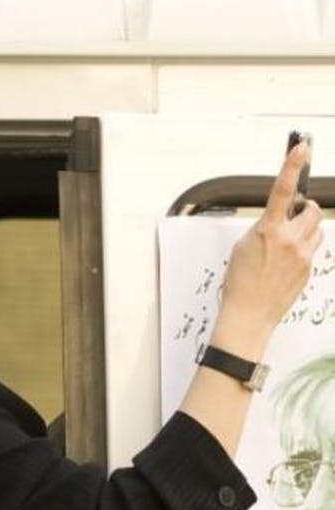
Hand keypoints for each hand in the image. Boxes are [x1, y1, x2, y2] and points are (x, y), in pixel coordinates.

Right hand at [214, 142, 322, 357]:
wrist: (248, 315)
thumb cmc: (239, 284)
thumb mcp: (242, 248)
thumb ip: (262, 230)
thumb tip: (275, 224)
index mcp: (269, 231)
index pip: (284, 190)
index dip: (293, 164)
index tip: (301, 147)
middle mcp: (290, 240)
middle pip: (312, 211)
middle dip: (305, 210)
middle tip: (292, 216)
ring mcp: (303, 256)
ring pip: (317, 231)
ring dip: (305, 231)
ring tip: (287, 245)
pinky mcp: (309, 270)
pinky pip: (312, 251)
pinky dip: (301, 251)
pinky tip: (284, 265)